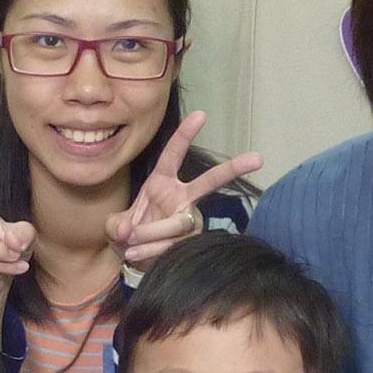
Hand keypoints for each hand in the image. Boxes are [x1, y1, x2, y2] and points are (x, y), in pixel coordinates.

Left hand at [102, 113, 262, 269]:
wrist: (132, 258)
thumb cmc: (128, 233)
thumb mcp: (115, 225)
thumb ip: (117, 225)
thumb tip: (128, 232)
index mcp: (161, 182)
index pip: (174, 154)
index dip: (186, 134)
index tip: (201, 114)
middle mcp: (181, 198)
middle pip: (208, 181)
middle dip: (233, 168)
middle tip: (258, 158)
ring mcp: (188, 220)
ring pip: (178, 222)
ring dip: (152, 233)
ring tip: (131, 244)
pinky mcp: (190, 242)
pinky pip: (173, 244)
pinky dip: (151, 250)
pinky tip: (135, 254)